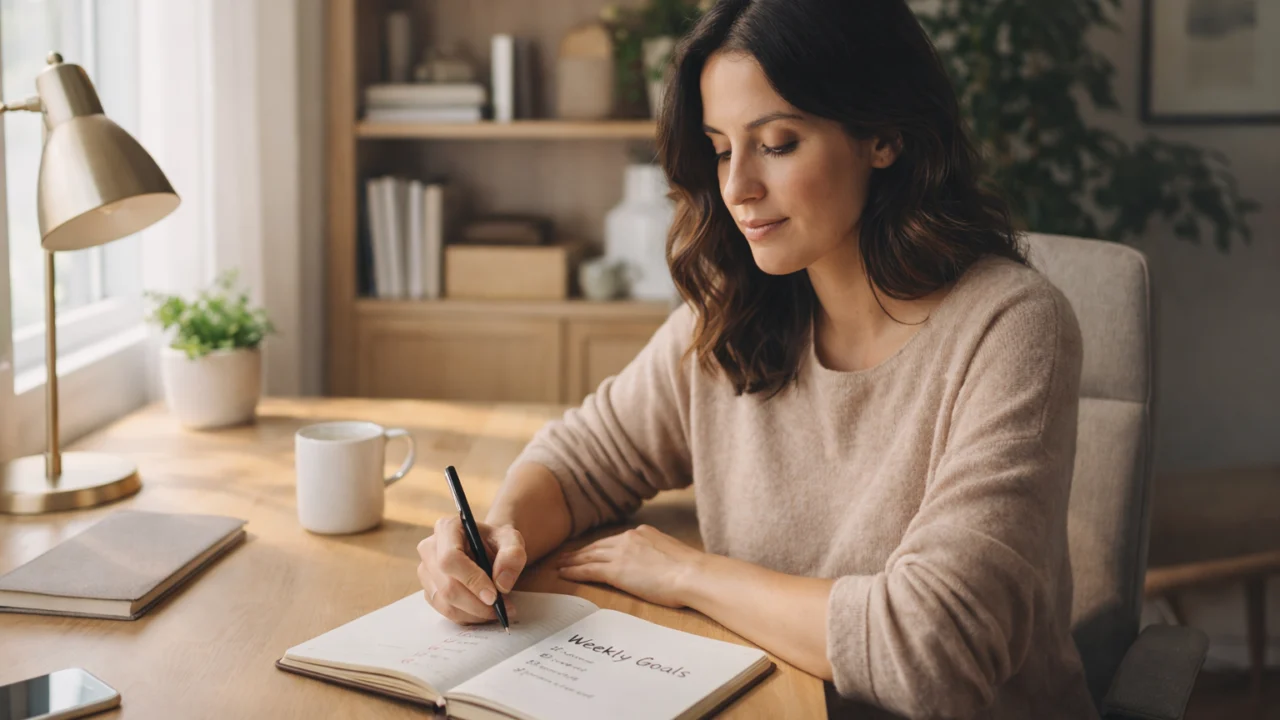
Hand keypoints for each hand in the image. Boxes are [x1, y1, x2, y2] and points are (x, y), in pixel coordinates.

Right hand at [416, 516, 525, 624]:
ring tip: (497, 610)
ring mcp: (425, 571)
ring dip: (473, 613)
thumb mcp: (512, 541)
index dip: (471, 580)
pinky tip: (484, 612)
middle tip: (502, 608)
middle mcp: (429, 548)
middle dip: (476, 604)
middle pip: (446, 586)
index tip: (494, 596)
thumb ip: (512, 556)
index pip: (450, 559)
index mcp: (447, 528)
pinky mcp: (428, 589)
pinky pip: (444, 611)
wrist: (487, 548)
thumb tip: (502, 584)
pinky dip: (467, 617)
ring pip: (444, 602)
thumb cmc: (497, 542)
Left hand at [556, 524, 703, 607]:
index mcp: (643, 533)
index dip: (598, 547)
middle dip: (580, 552)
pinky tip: (564, 574)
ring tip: (559, 565)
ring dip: (572, 561)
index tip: (588, 551)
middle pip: (597, 546)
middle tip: (565, 557)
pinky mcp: (616, 571)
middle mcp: (629, 538)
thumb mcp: (671, 553)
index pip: (613, 541)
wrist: (692, 574)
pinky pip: (588, 570)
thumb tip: (655, 563)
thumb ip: (656, 554)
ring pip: (589, 557)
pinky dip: (574, 571)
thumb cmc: (690, 570)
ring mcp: (621, 554)